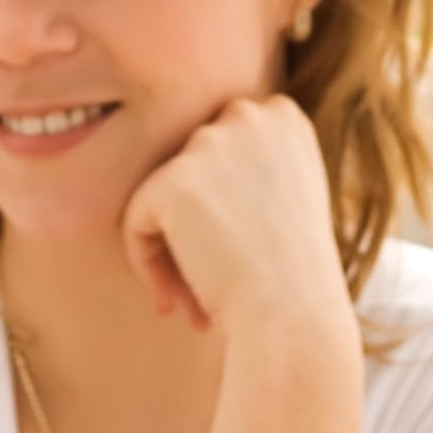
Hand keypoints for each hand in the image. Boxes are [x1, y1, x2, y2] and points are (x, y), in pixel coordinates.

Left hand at [120, 94, 349, 337]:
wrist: (293, 316)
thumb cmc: (296, 277)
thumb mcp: (291, 199)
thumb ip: (250, 169)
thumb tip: (199, 175)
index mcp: (283, 117)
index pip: (221, 148)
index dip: (218, 204)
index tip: (234, 251)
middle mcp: (249, 116)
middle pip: (189, 168)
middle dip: (191, 227)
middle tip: (205, 285)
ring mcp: (210, 144)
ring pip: (160, 196)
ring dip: (169, 251)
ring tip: (191, 302)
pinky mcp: (172, 182)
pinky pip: (136, 222)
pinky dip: (146, 265)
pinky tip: (173, 301)